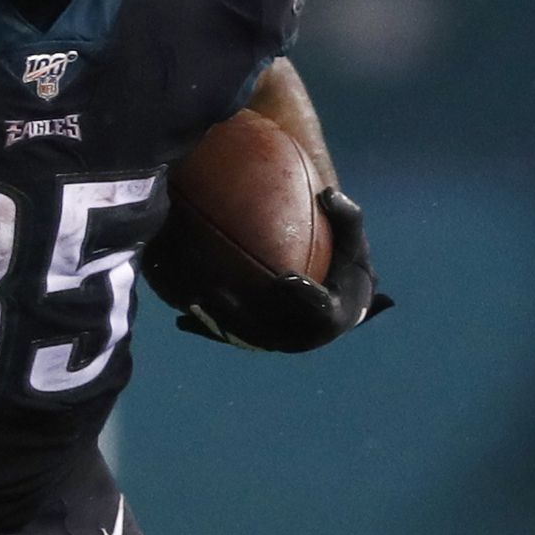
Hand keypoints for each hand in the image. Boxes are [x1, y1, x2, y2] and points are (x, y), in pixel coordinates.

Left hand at [170, 187, 394, 350]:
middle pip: (273, 331)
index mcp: (336, 315)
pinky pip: (232, 335)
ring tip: (193, 301)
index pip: (321, 309)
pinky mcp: (261, 341)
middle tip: (220, 294)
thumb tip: (328, 192)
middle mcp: (305, 336)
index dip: (305, 296)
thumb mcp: (354, 241)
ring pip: (247, 337)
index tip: (286, 278)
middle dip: (245, 317)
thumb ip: (347, 219)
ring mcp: (281, 342)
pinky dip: (209, 327)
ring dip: (219, 322)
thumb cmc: (347, 263)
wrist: (342, 296)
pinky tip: (181, 315)